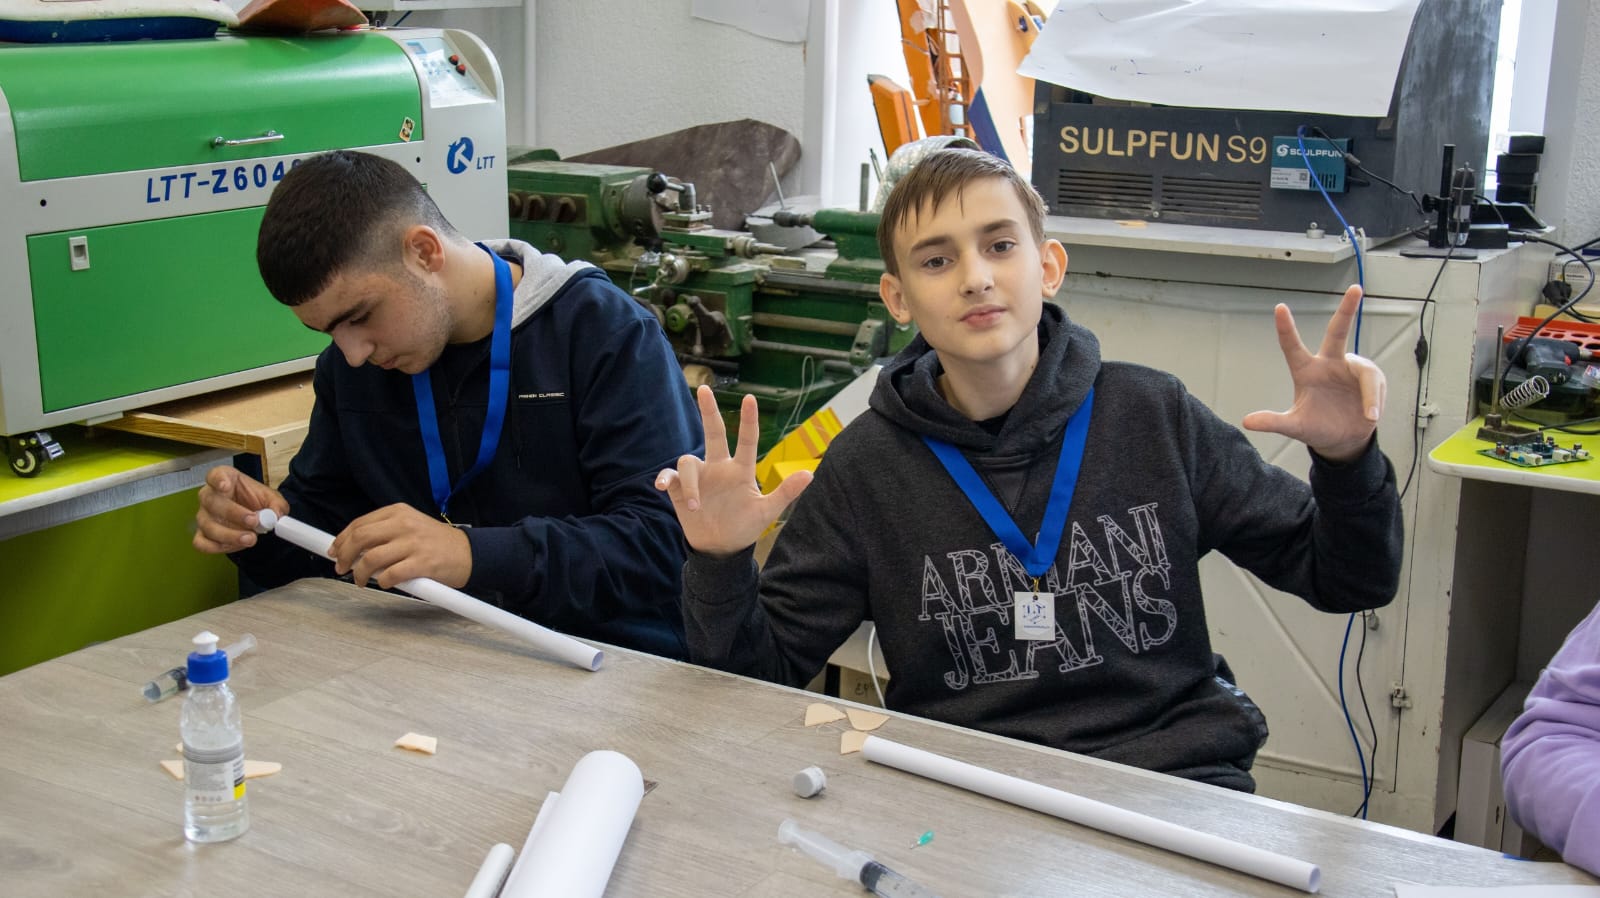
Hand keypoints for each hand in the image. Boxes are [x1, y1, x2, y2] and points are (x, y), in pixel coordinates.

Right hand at [194, 466, 289, 552]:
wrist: (255, 516)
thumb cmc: (255, 501)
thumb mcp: (271, 498)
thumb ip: (276, 504)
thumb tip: (275, 515)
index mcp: (225, 479)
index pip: (215, 475)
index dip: (218, 480)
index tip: (225, 485)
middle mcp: (209, 496)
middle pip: (212, 502)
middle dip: (233, 513)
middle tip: (253, 521)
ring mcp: (204, 515)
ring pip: (207, 525)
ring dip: (229, 535)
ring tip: (250, 538)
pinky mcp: (203, 534)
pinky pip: (202, 543)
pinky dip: (217, 546)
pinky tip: (235, 545)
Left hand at [329, 504, 472, 589]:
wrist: (470, 553)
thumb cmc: (437, 543)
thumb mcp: (410, 526)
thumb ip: (384, 532)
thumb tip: (352, 548)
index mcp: (399, 512)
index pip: (359, 524)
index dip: (341, 540)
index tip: (334, 551)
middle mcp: (404, 524)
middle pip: (360, 539)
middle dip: (344, 556)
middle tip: (341, 568)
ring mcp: (414, 543)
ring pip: (371, 559)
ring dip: (360, 574)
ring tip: (362, 580)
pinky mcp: (422, 563)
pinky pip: (390, 575)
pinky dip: (382, 582)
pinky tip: (385, 583)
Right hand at [655, 385, 812, 556]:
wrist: (720, 548)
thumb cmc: (745, 527)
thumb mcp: (766, 512)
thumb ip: (785, 492)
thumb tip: (809, 473)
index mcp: (740, 470)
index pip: (746, 440)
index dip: (748, 420)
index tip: (750, 398)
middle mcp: (718, 467)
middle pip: (713, 432)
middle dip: (708, 410)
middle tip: (704, 388)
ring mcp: (699, 476)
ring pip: (688, 460)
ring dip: (690, 482)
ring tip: (696, 506)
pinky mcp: (680, 488)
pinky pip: (670, 475)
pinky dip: (665, 478)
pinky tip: (662, 485)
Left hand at [1242, 285, 1385, 462]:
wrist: (1343, 439)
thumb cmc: (1317, 427)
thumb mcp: (1294, 426)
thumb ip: (1273, 422)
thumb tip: (1246, 422)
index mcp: (1306, 371)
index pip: (1292, 346)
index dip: (1286, 328)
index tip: (1279, 307)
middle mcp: (1329, 364)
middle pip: (1338, 332)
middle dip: (1347, 309)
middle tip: (1356, 288)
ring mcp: (1351, 369)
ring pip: (1366, 373)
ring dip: (1370, 394)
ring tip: (1370, 416)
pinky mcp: (1370, 379)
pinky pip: (1375, 385)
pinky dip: (1374, 401)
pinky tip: (1371, 416)